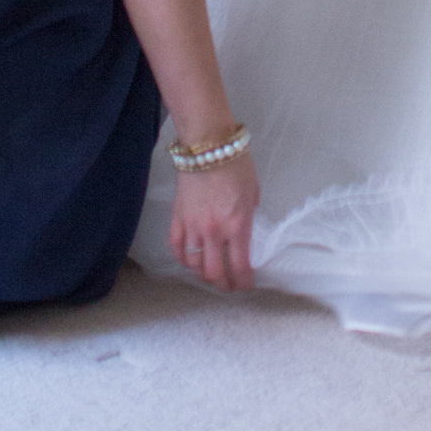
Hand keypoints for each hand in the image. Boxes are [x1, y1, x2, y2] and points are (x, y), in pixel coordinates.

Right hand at [168, 150, 257, 290]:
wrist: (208, 145)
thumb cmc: (236, 164)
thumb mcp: (253, 192)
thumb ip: (249, 215)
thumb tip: (245, 230)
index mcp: (237, 225)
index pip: (240, 266)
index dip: (244, 282)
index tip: (247, 285)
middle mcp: (214, 231)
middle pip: (215, 273)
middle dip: (224, 285)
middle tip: (229, 286)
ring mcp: (193, 226)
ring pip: (194, 265)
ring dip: (203, 274)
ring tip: (210, 273)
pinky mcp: (177, 218)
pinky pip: (177, 248)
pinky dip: (183, 258)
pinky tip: (190, 260)